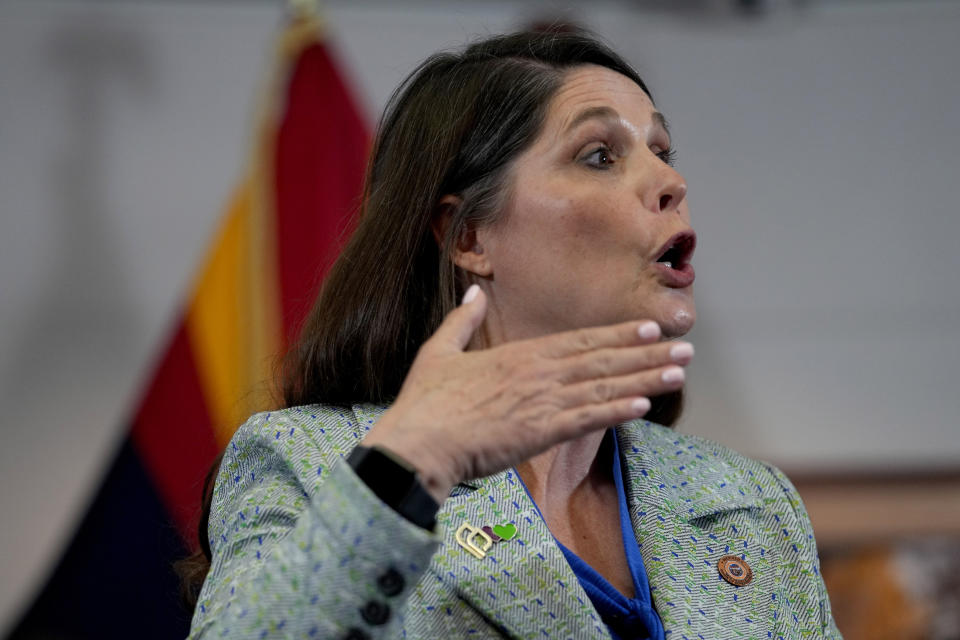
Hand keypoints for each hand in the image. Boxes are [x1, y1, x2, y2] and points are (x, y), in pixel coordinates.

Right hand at [362, 285, 692, 501]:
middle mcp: (539, 372)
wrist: (419, 442)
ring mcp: (543, 401)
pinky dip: (619, 410)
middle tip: (683, 346)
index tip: (648, 328)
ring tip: (679, 372)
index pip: (579, 340)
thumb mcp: (438, 351)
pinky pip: (589, 418)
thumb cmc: (426, 402)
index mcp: (519, 355)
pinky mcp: (541, 431)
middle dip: (646, 352)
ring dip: (645, 378)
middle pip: (603, 359)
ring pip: (605, 385)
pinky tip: (646, 404)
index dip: (618, 334)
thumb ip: (461, 321)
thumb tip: (473, 294)